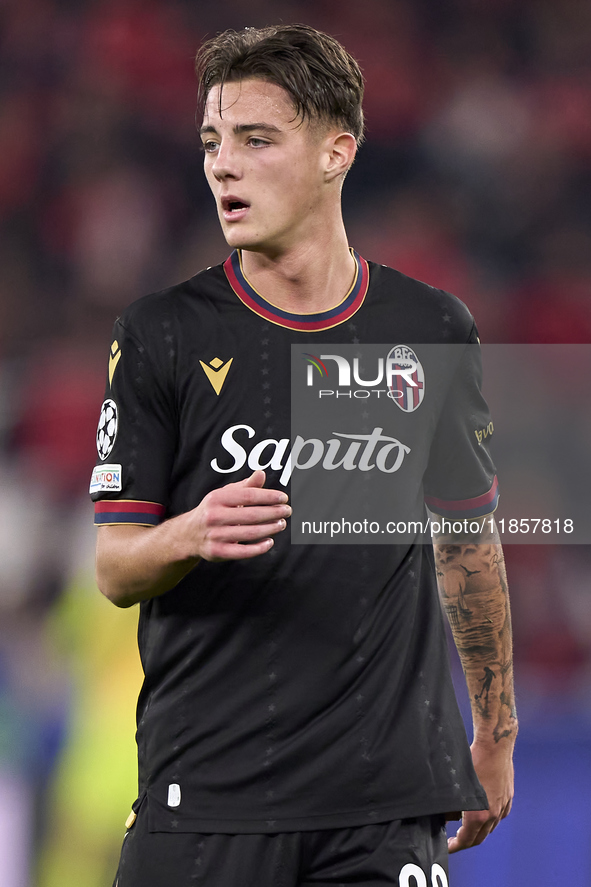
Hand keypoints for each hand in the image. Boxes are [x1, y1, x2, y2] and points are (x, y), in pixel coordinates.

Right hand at [187, 470, 290, 560]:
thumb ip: (245, 486)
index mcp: (217, 498)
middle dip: (273, 513)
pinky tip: (270, 542)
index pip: (248, 496)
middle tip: (287, 512)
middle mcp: (214, 516)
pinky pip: (243, 552)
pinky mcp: (217, 552)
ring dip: (270, 529)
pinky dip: (259, 548)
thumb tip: (261, 473)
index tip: (284, 498)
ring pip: (249, 533)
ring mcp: (215, 535)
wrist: (189, 534)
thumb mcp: (225, 495)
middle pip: (251, 515)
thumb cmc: (214, 511)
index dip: (268, 497)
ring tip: (281, 524)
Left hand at [447, 738, 513, 852]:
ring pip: (490, 828)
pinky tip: (482, 814)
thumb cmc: (473, 760)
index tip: (449, 848)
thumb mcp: (458, 784)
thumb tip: (444, 813)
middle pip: (479, 838)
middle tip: (454, 841)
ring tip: (465, 827)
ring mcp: (502, 806)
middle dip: (465, 842)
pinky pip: (498, 816)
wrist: (495, 746)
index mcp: (479, 815)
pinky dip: (489, 820)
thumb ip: (453, 803)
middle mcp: (493, 814)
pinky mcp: (507, 798)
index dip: (456, 846)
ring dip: (477, 831)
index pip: (467, 840)